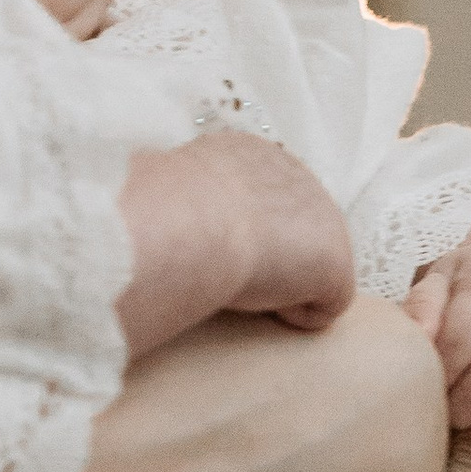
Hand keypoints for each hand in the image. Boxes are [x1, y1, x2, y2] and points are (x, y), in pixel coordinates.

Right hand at [115, 134, 355, 357]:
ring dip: (277, 288)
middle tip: (223, 278)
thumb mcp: (154, 190)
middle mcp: (294, 174)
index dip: (234, 234)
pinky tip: (261, 306)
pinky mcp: (338, 261)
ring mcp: (323, 215)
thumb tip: (132, 204)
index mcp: (247, 154)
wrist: (186, 222)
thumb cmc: (155, 210)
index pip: (255, 200)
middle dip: (266, 260)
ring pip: (306, 271)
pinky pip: (321, 308)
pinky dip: (291, 317)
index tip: (208, 251)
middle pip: (289, 233)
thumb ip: (168, 197)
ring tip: (238, 291)